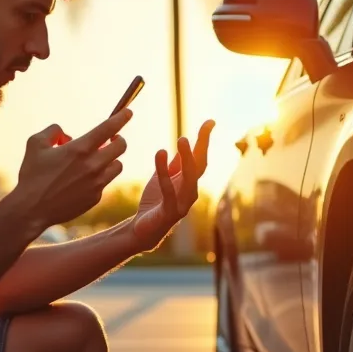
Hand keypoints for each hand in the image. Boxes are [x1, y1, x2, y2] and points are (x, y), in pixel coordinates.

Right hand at [6, 109, 132, 234]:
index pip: (109, 128)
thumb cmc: (32, 175)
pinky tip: (83, 180)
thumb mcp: (35, 143)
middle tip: (111, 139)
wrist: (31, 209)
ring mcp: (97, 183)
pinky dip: (98, 177)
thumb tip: (67, 136)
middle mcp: (93, 165)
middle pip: (121, 146)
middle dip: (118, 139)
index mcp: (80, 149)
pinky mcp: (95, 198)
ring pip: (118, 166)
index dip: (121, 117)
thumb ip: (53, 131)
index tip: (128, 112)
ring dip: (110, 159)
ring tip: (96, 160)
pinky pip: (105, 183)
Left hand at [131, 120, 215, 250]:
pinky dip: (164, 172)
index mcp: (189, 181)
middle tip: (205, 126)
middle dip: (202, 145)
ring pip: (190, 178)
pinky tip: (161, 154)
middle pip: (200, 165)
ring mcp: (183, 203)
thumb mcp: (163, 179)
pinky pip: (168, 190)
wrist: (142, 230)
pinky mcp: (169, 212)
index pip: (200, 157)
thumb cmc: (154, 203)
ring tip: (182, 139)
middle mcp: (191, 191)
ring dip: (187, 158)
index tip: (210, 121)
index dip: (205, 139)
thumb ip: (173, 165)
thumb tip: (183, 144)